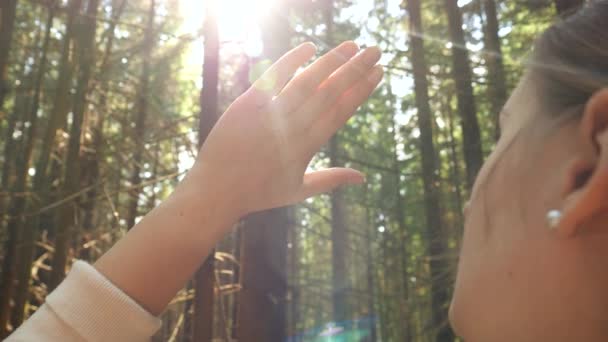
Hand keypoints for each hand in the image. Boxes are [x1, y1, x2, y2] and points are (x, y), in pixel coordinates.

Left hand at [188, 41, 382, 218]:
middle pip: (330, 92)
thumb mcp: (298, 191)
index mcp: (307, 147)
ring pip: (307, 81)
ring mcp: (270, 114)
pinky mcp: (247, 104)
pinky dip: (291, 60)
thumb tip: (363, 177)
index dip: (362, 90)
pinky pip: (272, 77)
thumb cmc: (258, 193)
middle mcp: (292, 128)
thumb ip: (331, 179)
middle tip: (375, 50)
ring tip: (352, 45)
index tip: (379, 73)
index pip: (341, 111)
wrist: (216, 191)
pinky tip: (310, 47)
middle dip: (355, 69)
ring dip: (332, 61)